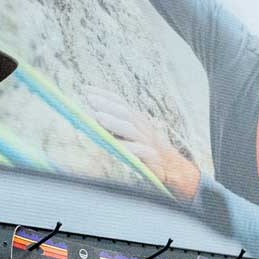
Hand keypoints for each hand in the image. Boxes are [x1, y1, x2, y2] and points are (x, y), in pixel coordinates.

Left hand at [83, 88, 200, 201]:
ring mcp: (148, 142)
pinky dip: (127, 147)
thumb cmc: (144, 151)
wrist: (171, 169)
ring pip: (130, 129)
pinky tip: (114, 145)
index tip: (86, 89)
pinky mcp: (151, 158)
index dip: (104, 94)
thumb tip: (91, 116)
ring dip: (114, 122)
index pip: (120, 102)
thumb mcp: (130, 135)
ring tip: (98, 117)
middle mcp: (142, 128)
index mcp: (136, 120)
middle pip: (124, 112)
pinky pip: (139, 151)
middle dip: (107, 105)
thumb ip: (115, 126)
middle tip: (90, 100)